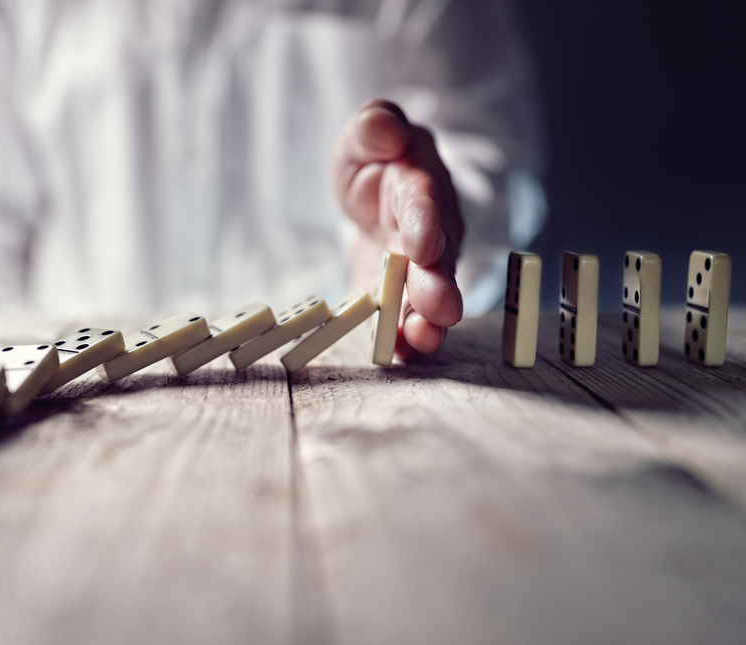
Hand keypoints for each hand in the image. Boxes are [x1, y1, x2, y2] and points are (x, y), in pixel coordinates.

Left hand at [333, 99, 464, 359]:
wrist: (378, 193)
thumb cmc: (376, 160)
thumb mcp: (367, 134)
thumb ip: (375, 126)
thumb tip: (387, 127)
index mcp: (419, 185)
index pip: (424, 203)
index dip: (425, 224)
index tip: (424, 246)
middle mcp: (429, 232)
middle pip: (437, 260)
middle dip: (437, 285)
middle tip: (441, 309)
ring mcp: (418, 269)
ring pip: (427, 296)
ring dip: (426, 321)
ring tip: (424, 341)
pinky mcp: (398, 295)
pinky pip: (403, 318)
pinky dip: (403, 339)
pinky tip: (401, 355)